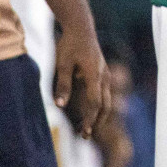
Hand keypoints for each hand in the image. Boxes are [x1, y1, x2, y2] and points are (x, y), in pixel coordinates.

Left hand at [54, 24, 108, 138]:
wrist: (82, 29)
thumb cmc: (70, 45)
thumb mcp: (62, 64)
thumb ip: (62, 85)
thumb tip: (59, 105)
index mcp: (95, 75)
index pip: (95, 103)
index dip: (90, 119)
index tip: (83, 133)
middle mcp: (104, 76)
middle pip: (105, 105)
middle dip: (96, 121)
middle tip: (85, 136)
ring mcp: (106, 74)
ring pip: (107, 100)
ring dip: (99, 115)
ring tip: (88, 128)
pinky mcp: (104, 73)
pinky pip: (105, 94)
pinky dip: (100, 106)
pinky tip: (91, 112)